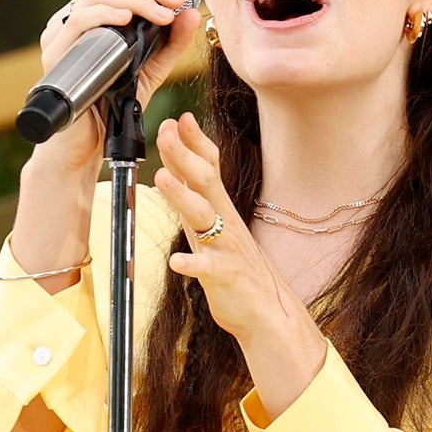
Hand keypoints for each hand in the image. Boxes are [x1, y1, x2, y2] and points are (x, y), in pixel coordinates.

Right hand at [27, 0, 202, 177]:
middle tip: (173, 2)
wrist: (87, 146)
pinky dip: (104, 14)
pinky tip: (126, 20)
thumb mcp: (152, 69)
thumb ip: (171, 42)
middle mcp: (75, 18)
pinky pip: (77, 22)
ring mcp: (62, 34)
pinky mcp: (55, 54)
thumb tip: (191, 12)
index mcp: (94, 15)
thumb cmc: (113, 106)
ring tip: (161, 15)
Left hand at [152, 113, 328, 418]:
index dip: (195, 143)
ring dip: (183, 197)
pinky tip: (178, 261)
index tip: (179, 118)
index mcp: (223, 211)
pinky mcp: (226, 279)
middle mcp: (226, 225)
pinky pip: (210, 269)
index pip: (209, 168)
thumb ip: (199, 200)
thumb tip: (178, 168)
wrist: (268, 313)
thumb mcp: (217, 228)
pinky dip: (193, 264)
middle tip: (166, 131)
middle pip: (205, 182)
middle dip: (184, 155)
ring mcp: (228, 250)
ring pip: (205, 217)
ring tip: (163, 179)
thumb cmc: (238, 270)